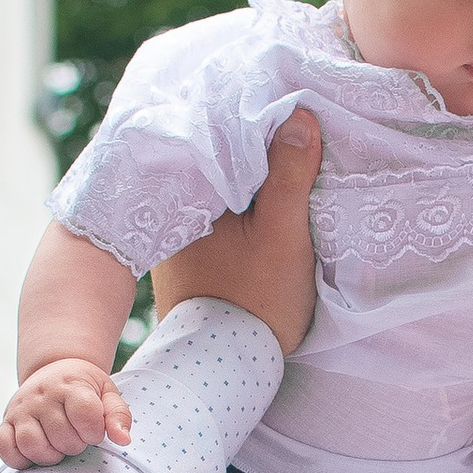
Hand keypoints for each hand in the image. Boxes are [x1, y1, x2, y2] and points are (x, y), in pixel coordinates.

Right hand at [0, 357, 131, 468]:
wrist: (53, 370)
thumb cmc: (85, 388)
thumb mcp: (108, 393)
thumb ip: (118, 415)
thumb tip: (123, 440)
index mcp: (70, 386)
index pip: (86, 416)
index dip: (94, 432)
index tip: (93, 431)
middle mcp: (41, 395)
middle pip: (61, 437)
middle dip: (74, 446)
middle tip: (75, 437)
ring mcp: (20, 409)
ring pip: (31, 444)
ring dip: (49, 455)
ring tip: (57, 447)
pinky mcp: (6, 421)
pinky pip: (4, 446)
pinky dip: (18, 458)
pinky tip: (34, 453)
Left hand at [151, 111, 324, 354]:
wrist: (227, 363)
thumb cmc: (256, 296)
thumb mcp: (283, 232)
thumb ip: (289, 174)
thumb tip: (298, 116)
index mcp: (193, 192)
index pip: (226, 135)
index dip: (260, 119)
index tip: (292, 108)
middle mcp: (174, 206)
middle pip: (220, 159)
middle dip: (252, 145)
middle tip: (291, 127)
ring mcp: (177, 231)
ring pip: (217, 186)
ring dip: (245, 175)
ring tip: (280, 157)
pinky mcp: (185, 253)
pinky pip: (214, 212)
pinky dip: (236, 203)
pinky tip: (258, 201)